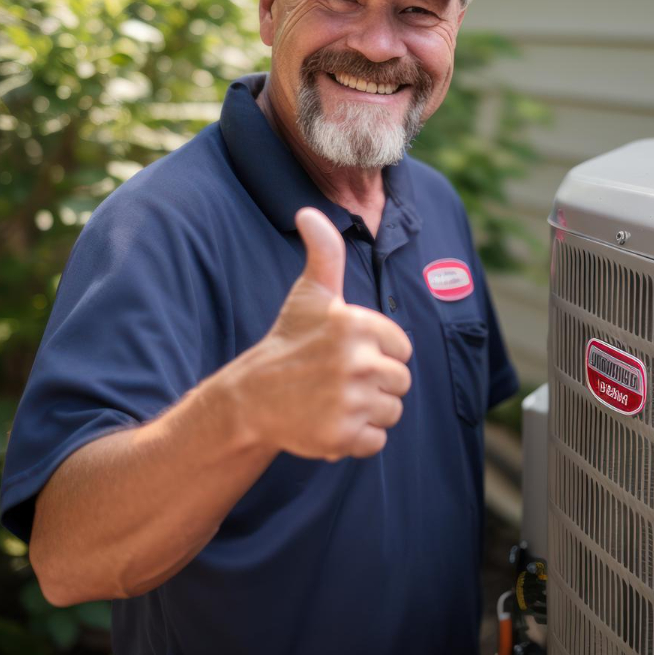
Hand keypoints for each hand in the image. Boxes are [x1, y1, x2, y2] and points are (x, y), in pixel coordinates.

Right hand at [221, 207, 412, 460]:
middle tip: (337, 380)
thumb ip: (323, 254)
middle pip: (401, 382)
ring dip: (368, 412)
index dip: (379, 353)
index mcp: (356, 324)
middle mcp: (355, 361)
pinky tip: (329, 422)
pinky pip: (375, 441)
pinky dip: (357, 439)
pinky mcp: (342, 435)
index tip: (346, 353)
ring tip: (333, 400)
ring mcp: (349, 400)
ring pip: (392, 412)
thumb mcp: (309, 295)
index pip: (402, 349)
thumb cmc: (287, 343)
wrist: (251, 399)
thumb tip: (309, 212)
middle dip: (375, 385)